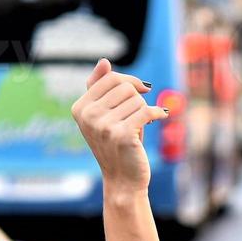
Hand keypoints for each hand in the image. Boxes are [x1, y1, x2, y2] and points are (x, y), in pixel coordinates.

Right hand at [71, 59, 163, 195]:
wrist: (123, 179)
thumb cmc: (116, 144)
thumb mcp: (105, 115)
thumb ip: (101, 88)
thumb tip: (104, 61)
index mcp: (80, 108)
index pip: (110, 78)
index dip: (130, 81)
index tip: (142, 89)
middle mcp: (88, 116)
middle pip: (125, 87)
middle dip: (137, 99)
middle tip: (137, 116)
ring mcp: (103, 126)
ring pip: (137, 99)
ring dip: (144, 111)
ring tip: (139, 126)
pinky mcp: (122, 135)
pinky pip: (147, 111)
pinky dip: (158, 113)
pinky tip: (161, 115)